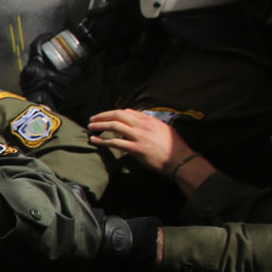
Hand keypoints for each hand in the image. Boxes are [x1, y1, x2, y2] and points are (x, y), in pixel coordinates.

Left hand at [88, 109, 206, 186]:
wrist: (180, 160)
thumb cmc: (174, 147)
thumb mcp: (164, 129)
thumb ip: (150, 125)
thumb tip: (138, 125)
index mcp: (150, 120)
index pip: (128, 111)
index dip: (114, 113)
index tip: (105, 116)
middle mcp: (143, 125)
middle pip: (118, 115)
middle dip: (103, 115)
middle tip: (93, 118)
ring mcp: (139, 136)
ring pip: (114, 126)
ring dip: (100, 125)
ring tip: (90, 127)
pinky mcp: (136, 149)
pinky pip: (115, 142)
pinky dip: (102, 140)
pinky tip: (95, 140)